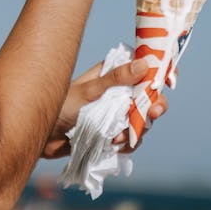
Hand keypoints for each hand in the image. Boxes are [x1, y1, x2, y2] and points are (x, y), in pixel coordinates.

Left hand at [41, 58, 168, 158]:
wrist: (41, 136)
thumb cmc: (59, 107)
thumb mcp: (88, 92)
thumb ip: (115, 79)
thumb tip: (144, 64)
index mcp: (111, 73)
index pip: (142, 67)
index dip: (158, 72)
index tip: (169, 81)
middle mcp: (116, 92)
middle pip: (148, 97)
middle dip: (153, 107)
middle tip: (154, 114)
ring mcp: (115, 113)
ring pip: (141, 120)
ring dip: (135, 130)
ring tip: (116, 137)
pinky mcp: (111, 132)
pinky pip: (131, 138)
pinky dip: (126, 143)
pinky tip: (112, 145)